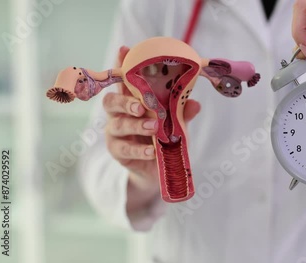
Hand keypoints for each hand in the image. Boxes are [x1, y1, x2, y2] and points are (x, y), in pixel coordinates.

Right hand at [104, 46, 200, 211]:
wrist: (157, 170)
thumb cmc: (164, 139)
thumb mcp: (176, 124)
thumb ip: (182, 113)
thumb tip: (194, 103)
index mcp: (132, 100)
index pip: (123, 80)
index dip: (121, 64)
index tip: (124, 49)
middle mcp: (119, 114)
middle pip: (111, 101)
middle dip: (125, 101)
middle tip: (141, 106)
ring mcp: (115, 133)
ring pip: (117, 125)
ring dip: (136, 125)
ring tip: (154, 127)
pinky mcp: (117, 152)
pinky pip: (124, 149)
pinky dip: (139, 150)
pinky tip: (151, 151)